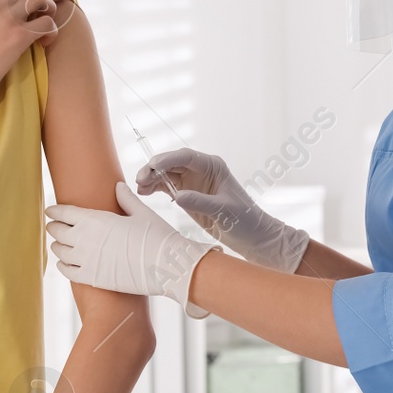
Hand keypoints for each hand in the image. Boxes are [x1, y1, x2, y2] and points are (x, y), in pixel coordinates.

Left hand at [47, 182, 218, 316]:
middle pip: (57, 231)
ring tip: (58, 244)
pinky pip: (67, 271)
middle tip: (53, 226)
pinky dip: (63, 265)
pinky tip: (64, 263)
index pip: (64, 212)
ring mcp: (86, 260)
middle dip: (54, 227)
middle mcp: (85, 239)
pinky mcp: (91, 278)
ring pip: (59, 251)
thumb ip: (126, 199)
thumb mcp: (142, 213)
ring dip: (57, 246)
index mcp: (95, 219)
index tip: (51, 210)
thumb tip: (118, 186)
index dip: (54, 211)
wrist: (167, 266)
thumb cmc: (157, 236)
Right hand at [135, 148, 308, 273]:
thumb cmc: (245, 220)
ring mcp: (193, 181)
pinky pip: (167, 186)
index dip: (167, 159)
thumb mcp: (224, 211)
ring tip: (140, 189)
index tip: (153, 166)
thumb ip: (201, 202)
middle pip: (172, 162)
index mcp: (213, 166)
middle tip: (140, 180)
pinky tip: (145, 193)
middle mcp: (202, 170)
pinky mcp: (188, 194)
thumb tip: (177, 196)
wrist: (252, 236)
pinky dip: (155, 188)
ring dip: (152, 178)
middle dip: (154, 168)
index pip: (186, 157)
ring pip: (166, 174)